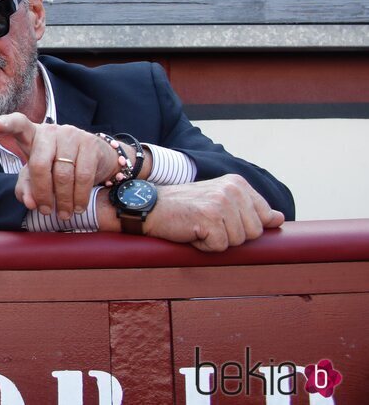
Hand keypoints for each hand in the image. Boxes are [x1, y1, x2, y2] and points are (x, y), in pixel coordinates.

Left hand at [0, 114, 121, 219]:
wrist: (95, 158)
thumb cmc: (57, 166)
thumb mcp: (37, 176)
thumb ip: (27, 188)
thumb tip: (30, 202)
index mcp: (32, 134)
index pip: (18, 124)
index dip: (7, 124)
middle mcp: (51, 130)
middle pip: (39, 164)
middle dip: (42, 193)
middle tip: (46, 211)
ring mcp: (72, 134)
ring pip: (63, 174)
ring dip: (63, 200)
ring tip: (63, 214)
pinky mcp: (90, 143)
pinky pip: (83, 176)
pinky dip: (79, 197)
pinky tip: (77, 207)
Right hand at [142, 175, 284, 251]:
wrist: (150, 206)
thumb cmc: (184, 207)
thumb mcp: (220, 202)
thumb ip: (251, 210)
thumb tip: (279, 218)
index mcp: (238, 183)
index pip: (264, 217)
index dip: (243, 226)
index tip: (220, 219)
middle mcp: (232, 190)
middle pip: (254, 233)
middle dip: (231, 235)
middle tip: (207, 223)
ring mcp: (221, 203)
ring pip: (238, 242)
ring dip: (217, 241)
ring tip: (199, 226)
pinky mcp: (210, 218)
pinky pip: (220, 247)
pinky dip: (204, 246)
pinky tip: (192, 232)